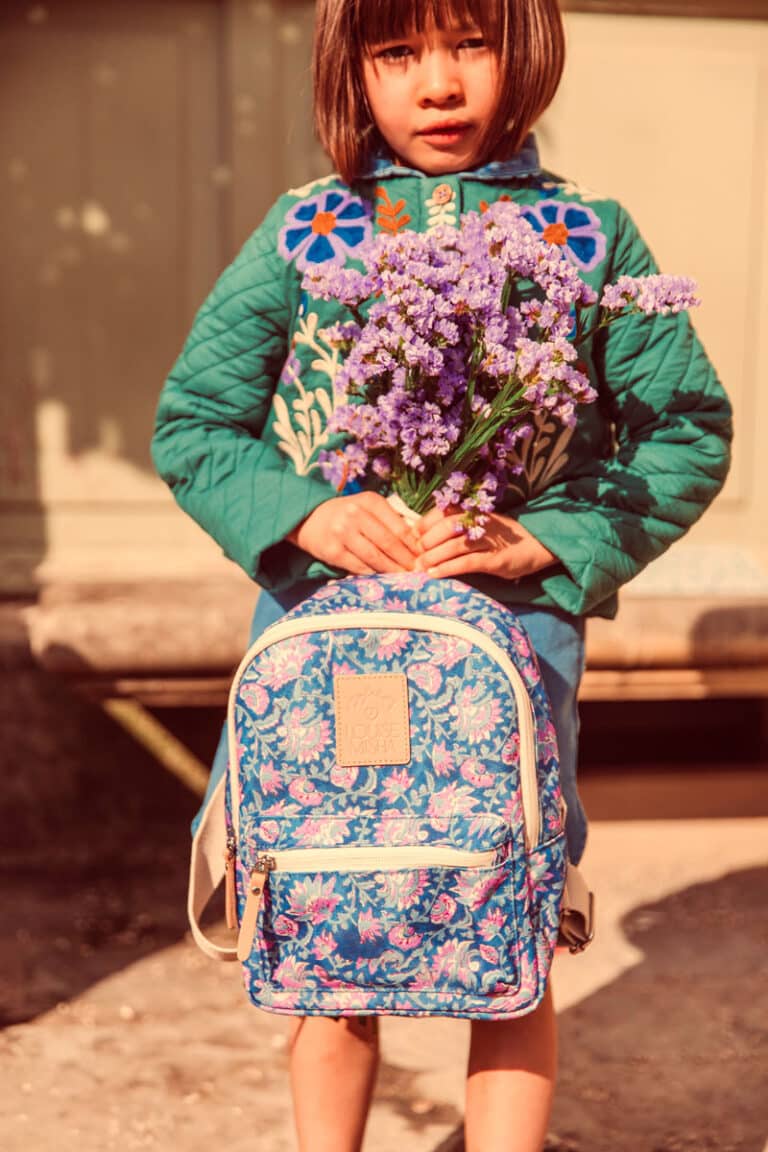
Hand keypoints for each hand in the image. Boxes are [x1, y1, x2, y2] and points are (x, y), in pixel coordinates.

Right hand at [288, 492, 420, 574]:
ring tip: (404, 578)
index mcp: (370, 501)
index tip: (425, 558)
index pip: (399, 527)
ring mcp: (342, 533)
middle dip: (406, 561)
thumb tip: (419, 544)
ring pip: (375, 557)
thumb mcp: (368, 508)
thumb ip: (390, 520)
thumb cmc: (347, 514)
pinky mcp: (332, 551)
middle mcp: (355, 514)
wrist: (308, 518)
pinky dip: (373, 574)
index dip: (414, 546)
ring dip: (392, 570)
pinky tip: (383, 579)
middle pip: (389, 543)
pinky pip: (359, 566)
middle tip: (419, 572)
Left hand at [413, 507, 556, 580]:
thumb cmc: (503, 537)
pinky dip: (448, 568)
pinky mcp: (496, 560)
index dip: (424, 524)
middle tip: (415, 555)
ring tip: (420, 567)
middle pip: (446, 527)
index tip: (413, 536)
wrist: (539, 544)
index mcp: (475, 511)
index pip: (443, 512)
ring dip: (433, 557)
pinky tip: (435, 574)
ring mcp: (489, 541)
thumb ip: (460, 526)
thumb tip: (426, 535)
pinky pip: (467, 562)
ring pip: (454, 545)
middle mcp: (481, 522)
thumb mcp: (482, 525)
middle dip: (427, 541)